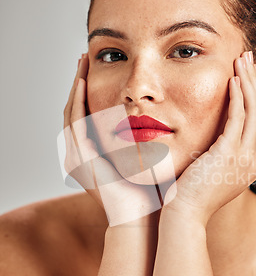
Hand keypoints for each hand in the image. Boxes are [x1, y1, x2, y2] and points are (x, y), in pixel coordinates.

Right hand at [61, 54, 172, 225]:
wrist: (144, 216)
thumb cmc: (151, 191)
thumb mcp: (147, 158)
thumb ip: (148, 139)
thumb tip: (165, 119)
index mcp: (94, 154)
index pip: (87, 115)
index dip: (90, 92)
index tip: (100, 69)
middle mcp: (81, 154)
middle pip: (74, 110)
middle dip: (78, 83)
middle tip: (85, 59)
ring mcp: (77, 156)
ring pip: (70, 112)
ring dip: (74, 87)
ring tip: (82, 63)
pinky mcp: (80, 158)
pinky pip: (73, 123)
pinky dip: (76, 101)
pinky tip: (82, 82)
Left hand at [163, 51, 255, 225]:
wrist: (185, 213)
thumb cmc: (194, 192)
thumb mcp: (216, 170)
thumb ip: (224, 152)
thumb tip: (219, 135)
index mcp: (255, 163)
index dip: (255, 95)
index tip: (246, 74)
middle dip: (255, 81)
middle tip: (248, 58)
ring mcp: (246, 158)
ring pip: (254, 110)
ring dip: (247, 82)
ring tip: (241, 60)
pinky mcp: (230, 153)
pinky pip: (237, 117)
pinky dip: (236, 96)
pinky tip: (232, 80)